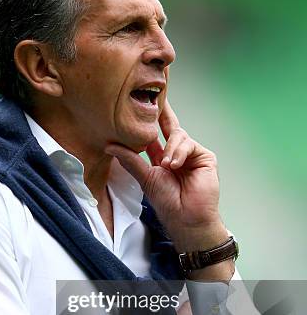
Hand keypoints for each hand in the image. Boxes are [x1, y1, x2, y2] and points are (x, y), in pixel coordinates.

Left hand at [105, 99, 222, 249]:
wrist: (187, 219)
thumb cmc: (167, 202)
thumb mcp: (145, 178)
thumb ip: (130, 160)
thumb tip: (109, 145)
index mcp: (161, 157)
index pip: (153, 133)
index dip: (147, 120)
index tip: (136, 104)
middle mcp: (176, 152)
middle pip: (168, 125)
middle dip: (161, 112)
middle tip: (154, 96)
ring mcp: (191, 153)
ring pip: (177, 134)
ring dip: (169, 149)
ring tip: (165, 165)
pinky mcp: (204, 157)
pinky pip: (189, 144)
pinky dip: (179, 153)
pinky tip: (174, 165)